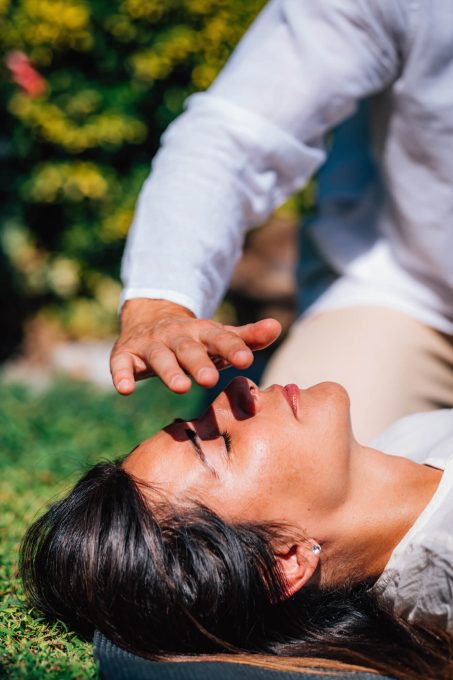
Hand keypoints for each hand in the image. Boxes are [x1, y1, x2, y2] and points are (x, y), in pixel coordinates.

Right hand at [110, 298, 280, 394]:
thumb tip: (277, 327)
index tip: (245, 360)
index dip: (231, 348)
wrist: (150, 319)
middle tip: (211, 379)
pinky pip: (121, 364)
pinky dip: (122, 375)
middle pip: (188, 348)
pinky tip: (125, 389)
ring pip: (159, 357)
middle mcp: (176, 336)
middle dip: (199, 363)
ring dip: (169, 371)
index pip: (219, 338)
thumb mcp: (219, 337)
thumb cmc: (194, 338)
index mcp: (202, 332)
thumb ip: (247, 336)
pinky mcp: (126, 354)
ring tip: (181, 387)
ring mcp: (150, 344)